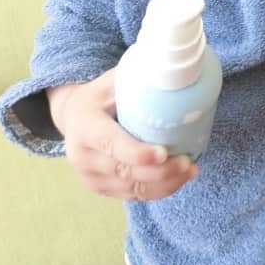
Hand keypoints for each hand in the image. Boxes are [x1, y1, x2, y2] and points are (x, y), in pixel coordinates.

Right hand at [48, 69, 197, 200]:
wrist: (74, 117)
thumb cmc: (101, 96)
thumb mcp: (112, 81)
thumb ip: (137, 78)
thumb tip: (174, 69)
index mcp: (84, 126)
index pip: (110, 144)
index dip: (137, 153)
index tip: (164, 153)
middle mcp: (82, 156)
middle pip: (124, 171)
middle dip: (160, 172)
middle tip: (188, 162)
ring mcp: (90, 177)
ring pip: (132, 188)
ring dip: (165, 184)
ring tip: (191, 170)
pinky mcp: (101, 189)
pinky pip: (133, 195)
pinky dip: (158, 190)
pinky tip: (179, 179)